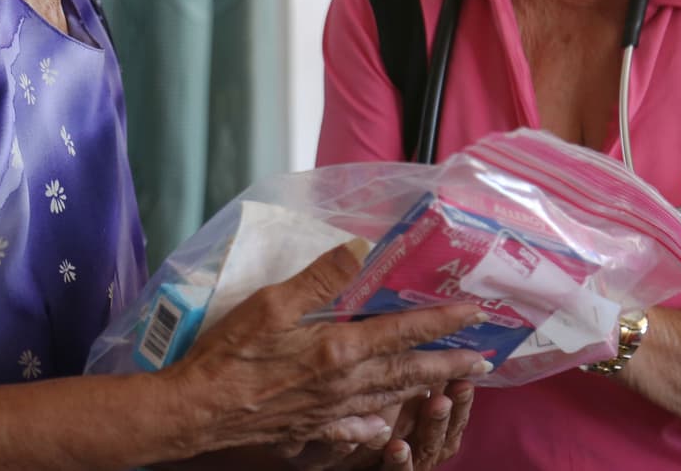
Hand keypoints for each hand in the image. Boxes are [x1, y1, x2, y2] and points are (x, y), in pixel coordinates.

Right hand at [170, 242, 487, 456]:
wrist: (197, 411)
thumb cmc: (230, 353)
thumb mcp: (272, 302)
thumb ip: (321, 277)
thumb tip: (361, 250)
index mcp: (340, 349)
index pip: (405, 332)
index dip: (443, 323)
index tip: (475, 314)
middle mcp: (345, 384)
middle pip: (409, 372)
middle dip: (449, 365)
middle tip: (482, 362)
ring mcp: (330, 412)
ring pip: (388, 400)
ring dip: (422, 391)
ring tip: (446, 386)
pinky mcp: (310, 430)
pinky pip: (353, 430)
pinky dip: (374, 428)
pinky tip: (383, 427)